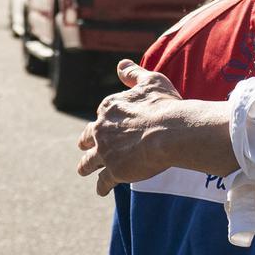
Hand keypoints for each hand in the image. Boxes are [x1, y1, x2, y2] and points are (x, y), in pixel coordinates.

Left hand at [77, 60, 237, 195]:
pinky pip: (103, 182)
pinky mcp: (114, 171)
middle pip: (88, 137)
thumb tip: (121, 64)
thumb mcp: (151, 81)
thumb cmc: (164, 105)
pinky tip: (102, 190)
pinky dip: (102, 186)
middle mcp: (102, 129)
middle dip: (87, 142)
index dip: (107, 120)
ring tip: (83, 170)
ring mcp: (106, 152)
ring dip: (86, 166)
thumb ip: (134, 74)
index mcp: (110, 108)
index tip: (110, 124)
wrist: (171, 132)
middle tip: (86, 147)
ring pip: (89, 162)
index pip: (103, 114)